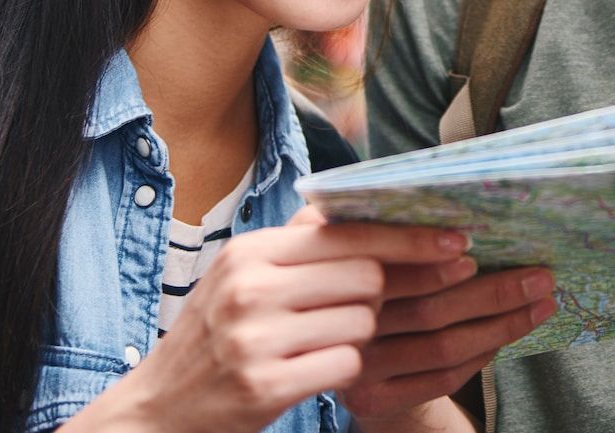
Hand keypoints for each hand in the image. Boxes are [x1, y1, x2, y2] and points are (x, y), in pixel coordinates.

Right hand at [67, 207, 468, 432]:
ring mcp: (257, 338)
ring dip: (362, 334)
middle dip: (388, 293)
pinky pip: (346, 364)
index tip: (457, 240)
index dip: (409, 237)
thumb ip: (299, 243)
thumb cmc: (214, 339)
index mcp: (251, 252)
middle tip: (388, 302)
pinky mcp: (266, 386)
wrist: (157, 411)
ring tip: (327, 341)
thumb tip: (365, 203)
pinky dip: (346, 366)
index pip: (348, 233)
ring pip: (362, 321)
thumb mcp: (243, 277)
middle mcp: (251, 288)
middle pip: (366, 276)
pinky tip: (319, 368)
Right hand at [340, 240, 558, 419]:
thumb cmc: (366, 275)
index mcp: (333, 277)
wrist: (333, 351)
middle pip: (428, 308)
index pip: (383, 263)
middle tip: (541, 276)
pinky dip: (481, 355)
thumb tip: (457, 199)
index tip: (471, 244)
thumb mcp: (361, 240)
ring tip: (542, 303)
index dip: (425, 254)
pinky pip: (440, 378)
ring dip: (501, 325)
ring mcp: (357, 368)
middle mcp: (339, 325)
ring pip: (443, 346)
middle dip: (493, 291)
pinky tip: (508, 335)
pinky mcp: (374, 400)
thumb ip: (388, 223)